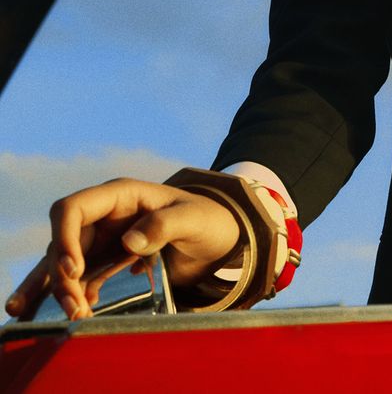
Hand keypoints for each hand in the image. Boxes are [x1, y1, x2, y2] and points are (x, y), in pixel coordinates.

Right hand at [4, 176, 240, 320]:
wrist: (216, 238)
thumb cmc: (206, 219)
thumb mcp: (193, 218)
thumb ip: (166, 224)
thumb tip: (130, 241)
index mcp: (119, 195)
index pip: (73, 208)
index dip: (64, 237)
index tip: (73, 270)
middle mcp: (103, 216)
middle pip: (63, 241)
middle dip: (61, 275)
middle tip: (75, 308)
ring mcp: (101, 240)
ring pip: (62, 263)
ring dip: (57, 289)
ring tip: (56, 316)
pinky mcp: (104, 263)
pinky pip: (76, 279)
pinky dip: (68, 296)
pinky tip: (67, 315)